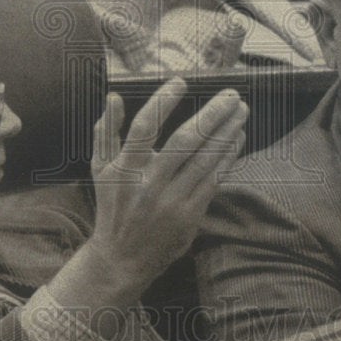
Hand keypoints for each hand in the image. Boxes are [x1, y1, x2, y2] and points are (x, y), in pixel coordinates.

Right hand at [86, 77, 247, 291]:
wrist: (123, 258)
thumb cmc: (112, 204)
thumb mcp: (99, 168)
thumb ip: (105, 130)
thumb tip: (114, 97)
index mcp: (124, 169)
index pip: (143, 128)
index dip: (162, 103)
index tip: (180, 82)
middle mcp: (149, 185)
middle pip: (184, 142)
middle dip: (211, 115)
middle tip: (231, 94)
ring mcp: (172, 201)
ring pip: (205, 160)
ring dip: (227, 132)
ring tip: (241, 111)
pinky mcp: (190, 215)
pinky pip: (214, 179)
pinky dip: (228, 156)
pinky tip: (237, 138)